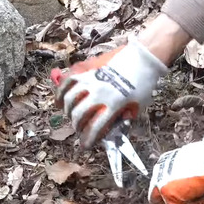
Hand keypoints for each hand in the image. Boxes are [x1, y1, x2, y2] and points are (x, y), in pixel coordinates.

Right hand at [50, 37, 167, 148]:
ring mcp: (91, 79)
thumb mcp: (138, 106)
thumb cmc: (144, 82)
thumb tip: (113, 126)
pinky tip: (60, 98)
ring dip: (68, 110)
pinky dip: (61, 90)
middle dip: (78, 126)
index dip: (88, 139)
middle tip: (80, 129)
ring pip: (69, 98)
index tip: (86, 145)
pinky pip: (68, 80)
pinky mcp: (87, 67)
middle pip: (78, 115)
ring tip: (71, 115)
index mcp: (113, 105)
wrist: (144, 57)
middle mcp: (98, 93)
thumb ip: (123, 117)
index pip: (95, 128)